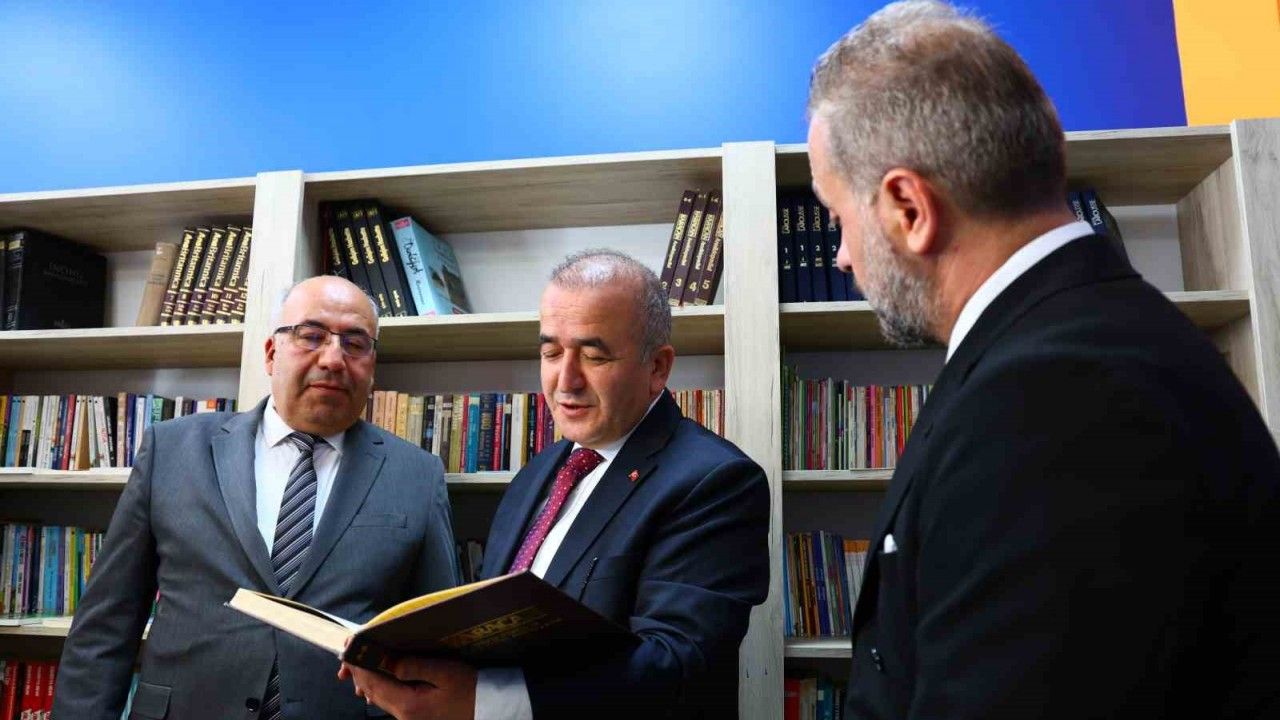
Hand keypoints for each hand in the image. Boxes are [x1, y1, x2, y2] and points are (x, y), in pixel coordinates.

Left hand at [338, 656, 476, 719]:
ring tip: (359, 661)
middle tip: (349, 650)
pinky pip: (390, 700)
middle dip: (358, 670)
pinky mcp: (415, 716)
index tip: (350, 645)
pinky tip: (380, 676)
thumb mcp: (446, 673)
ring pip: (379, 697)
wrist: (490, 710)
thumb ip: (415, 667)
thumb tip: (388, 661)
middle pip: (372, 691)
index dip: (359, 663)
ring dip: (367, 679)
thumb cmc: (472, 690)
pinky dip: (380, 686)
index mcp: (408, 704)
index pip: (373, 682)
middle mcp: (403, 715)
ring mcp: (408, 718)